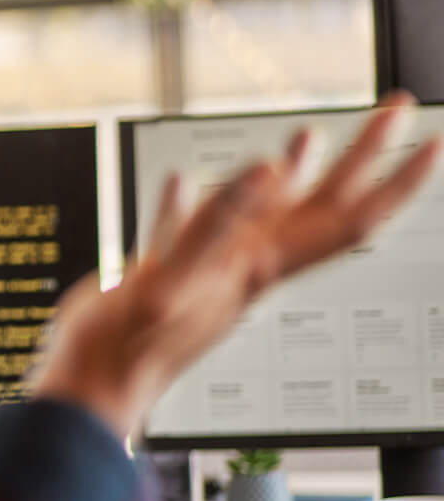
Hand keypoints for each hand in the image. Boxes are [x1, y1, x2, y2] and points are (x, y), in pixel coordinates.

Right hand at [34, 94, 442, 438]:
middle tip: (392, 110)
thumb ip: (219, 225)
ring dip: (294, 175)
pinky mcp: (164, 278)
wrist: (90, 389)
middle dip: (363, 157)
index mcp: (257, 266)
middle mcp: (243, 267)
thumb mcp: (175, 281)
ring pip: (264, 216)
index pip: (348, 218)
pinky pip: (188, 230)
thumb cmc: (129, 351)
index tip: (426, 138)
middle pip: (323, 206)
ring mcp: (207, 273)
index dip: (394, 177)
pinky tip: (181, 182)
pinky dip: (194, 202)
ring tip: (307, 135)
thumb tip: (270, 170)